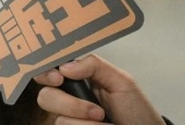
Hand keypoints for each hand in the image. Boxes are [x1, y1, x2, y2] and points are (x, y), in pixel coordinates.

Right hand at [34, 54, 165, 124]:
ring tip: (103, 121)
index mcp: (79, 80)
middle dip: (69, 104)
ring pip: (57, 118)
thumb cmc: (138, 112)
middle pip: (46, 96)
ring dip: (82, 120)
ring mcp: (70, 119)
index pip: (50, 71)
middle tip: (96, 111)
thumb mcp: (122, 82)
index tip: (58, 78)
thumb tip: (66, 66)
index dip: (46, 73)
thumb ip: (94, 65)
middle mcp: (70, 99)